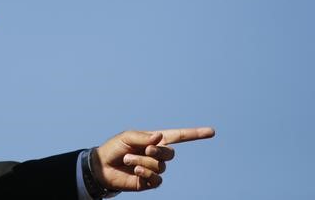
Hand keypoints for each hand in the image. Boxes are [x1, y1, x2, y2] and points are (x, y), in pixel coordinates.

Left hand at [92, 126, 214, 191]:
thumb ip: (144, 137)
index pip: (179, 136)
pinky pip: (156, 179)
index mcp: (155, 140)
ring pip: (159, 166)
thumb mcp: (127, 137)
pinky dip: (145, 173)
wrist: (102, 167)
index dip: (195, 134)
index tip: (212, 132)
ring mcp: (154, 169)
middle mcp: (158, 154)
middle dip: (156, 152)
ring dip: (142, 162)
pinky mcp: (149, 182)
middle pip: (170, 154)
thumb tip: (160, 137)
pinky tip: (135, 172)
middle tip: (143, 150)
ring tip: (128, 160)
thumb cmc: (115, 148)